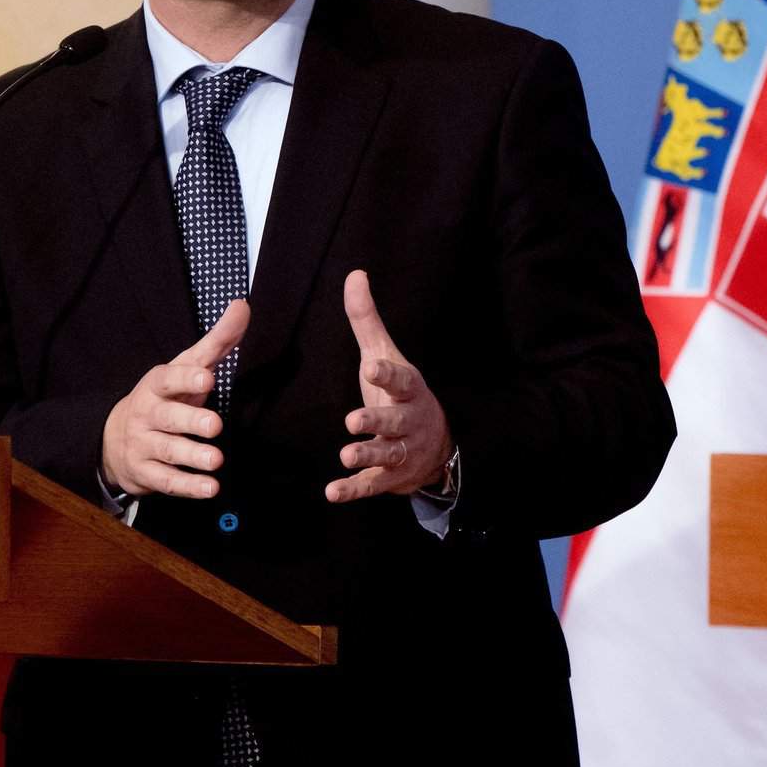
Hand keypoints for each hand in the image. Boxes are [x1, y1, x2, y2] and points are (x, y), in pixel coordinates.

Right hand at [100, 299, 247, 498]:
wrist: (114, 437)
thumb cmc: (166, 396)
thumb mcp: (187, 367)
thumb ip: (218, 341)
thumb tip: (243, 305)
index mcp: (158, 385)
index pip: (170, 379)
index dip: (188, 379)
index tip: (208, 378)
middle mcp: (148, 414)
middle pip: (168, 418)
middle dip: (191, 421)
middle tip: (215, 426)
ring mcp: (144, 445)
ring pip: (168, 451)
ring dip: (192, 457)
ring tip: (216, 461)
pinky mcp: (146, 474)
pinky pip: (166, 482)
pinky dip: (188, 487)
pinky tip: (210, 489)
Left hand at [326, 270, 453, 502]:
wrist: (434, 446)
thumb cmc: (401, 394)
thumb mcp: (386, 356)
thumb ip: (367, 321)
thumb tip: (355, 274)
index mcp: (408, 389)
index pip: (401, 380)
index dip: (388, 375)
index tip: (372, 367)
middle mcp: (409, 421)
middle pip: (396, 420)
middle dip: (377, 421)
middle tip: (352, 420)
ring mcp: (401, 451)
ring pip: (387, 454)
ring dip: (367, 455)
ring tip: (346, 454)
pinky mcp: (389, 478)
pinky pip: (371, 485)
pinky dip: (353, 489)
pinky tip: (332, 492)